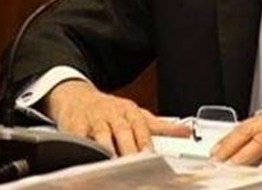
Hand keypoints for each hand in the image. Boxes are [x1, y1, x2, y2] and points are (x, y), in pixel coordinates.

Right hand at [45, 80, 190, 156]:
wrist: (76, 96)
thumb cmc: (110, 110)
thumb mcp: (136, 114)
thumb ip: (160, 126)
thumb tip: (187, 131)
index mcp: (130, 111)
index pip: (141, 128)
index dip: (146, 143)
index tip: (151, 158)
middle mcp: (113, 114)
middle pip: (123, 132)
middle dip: (129, 150)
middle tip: (135, 166)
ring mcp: (93, 119)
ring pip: (102, 136)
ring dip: (109, 151)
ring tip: (114, 166)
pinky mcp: (74, 126)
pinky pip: (80, 138)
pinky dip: (84, 148)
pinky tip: (89, 159)